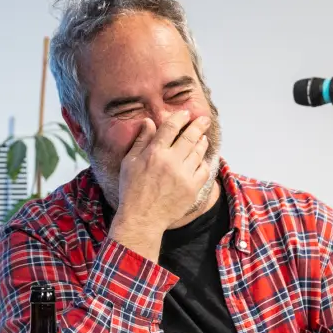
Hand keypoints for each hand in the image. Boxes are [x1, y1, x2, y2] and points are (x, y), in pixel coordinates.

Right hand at [115, 110, 211, 231]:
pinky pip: (204, 170)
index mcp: (154, 153)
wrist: (142, 219)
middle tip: (204, 119)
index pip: (171, 127)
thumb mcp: (129, 163)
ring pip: (198, 152)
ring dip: (202, 142)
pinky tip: (201, 160)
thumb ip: (141, 141)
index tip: (185, 113)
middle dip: (198, 125)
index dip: (180, 117)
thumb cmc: (132, 191)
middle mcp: (171, 161)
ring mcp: (184, 175)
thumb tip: (149, 122)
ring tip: (203, 138)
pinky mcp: (192, 188)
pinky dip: (203, 162)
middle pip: (190, 136)